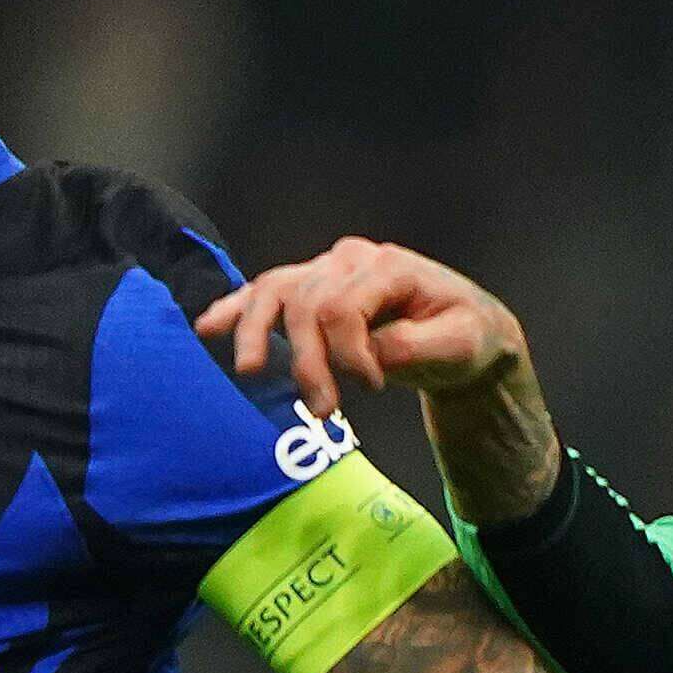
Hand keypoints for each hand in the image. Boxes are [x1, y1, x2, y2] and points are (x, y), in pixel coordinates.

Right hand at [195, 238, 523, 419]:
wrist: (462, 329)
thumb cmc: (464, 336)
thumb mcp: (458, 345)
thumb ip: (414, 346)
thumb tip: (371, 352)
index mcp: (389, 266)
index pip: (343, 306)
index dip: (348, 354)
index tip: (372, 387)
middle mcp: (351, 260)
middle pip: (306, 303)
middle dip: (308, 362)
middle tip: (325, 412)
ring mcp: (326, 269)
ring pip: (275, 291)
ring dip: (257, 333)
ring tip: (251, 372)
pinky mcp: (310, 288)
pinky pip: (264, 292)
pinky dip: (235, 309)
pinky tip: (208, 327)